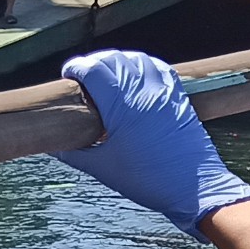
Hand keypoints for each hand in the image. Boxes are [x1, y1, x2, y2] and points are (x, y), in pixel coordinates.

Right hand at [55, 50, 249, 235]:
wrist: (196, 189)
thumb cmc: (149, 180)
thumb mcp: (104, 169)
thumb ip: (75, 154)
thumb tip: (53, 146)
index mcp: (123, 106)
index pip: (93, 69)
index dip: (75, 67)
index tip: (66, 77)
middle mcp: (144, 91)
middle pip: (113, 59)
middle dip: (93, 62)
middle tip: (81, 78)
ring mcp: (165, 92)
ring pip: (136, 59)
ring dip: (117, 60)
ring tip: (105, 75)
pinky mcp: (179, 97)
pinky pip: (159, 67)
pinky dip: (142, 64)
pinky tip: (135, 75)